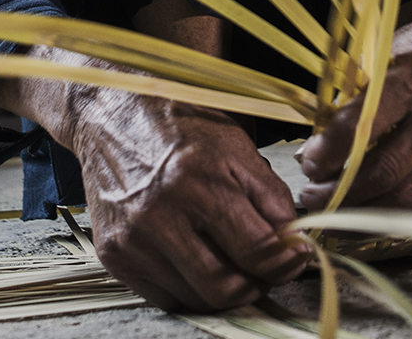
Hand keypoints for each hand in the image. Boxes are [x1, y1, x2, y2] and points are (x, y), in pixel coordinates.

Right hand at [0, 47, 310, 312]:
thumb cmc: (181, 125)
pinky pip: (164, 298)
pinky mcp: (114, 255)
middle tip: (268, 269)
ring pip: (196, 298)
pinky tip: (202, 263)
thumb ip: (269, 192)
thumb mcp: (235, 143)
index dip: (286, 261)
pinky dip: (191, 290)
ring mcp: (133, 239)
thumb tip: (293, 238)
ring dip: (226, 290)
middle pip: (225, 285)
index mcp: (199, 179)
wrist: (114, 115)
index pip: (256, 248)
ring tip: (238, 265)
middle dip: (258, 284)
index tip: (297, 258)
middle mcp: (160, 214)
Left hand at [298, 0, 411, 210]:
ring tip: (335, 210)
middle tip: (312, 195)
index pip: (366, 123)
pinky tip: (373, 209)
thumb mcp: (401, 42)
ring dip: (364, 211)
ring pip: (409, 196)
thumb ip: (367, 83)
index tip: (309, 161)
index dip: (331, 150)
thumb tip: (325, 126)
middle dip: (340, 191)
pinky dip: (398, 210)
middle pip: (387, 170)